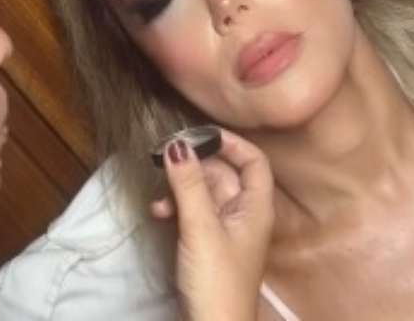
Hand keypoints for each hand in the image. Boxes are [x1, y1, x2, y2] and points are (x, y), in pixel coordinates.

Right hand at [151, 130, 273, 320]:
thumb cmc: (216, 280)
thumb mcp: (201, 228)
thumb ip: (189, 185)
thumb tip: (178, 142)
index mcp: (256, 207)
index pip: (254, 161)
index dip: (231, 143)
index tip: (199, 134)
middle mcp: (244, 214)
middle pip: (223, 174)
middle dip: (194, 167)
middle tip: (164, 159)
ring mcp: (225, 231)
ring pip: (204, 194)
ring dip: (180, 190)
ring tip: (159, 197)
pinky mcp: (206, 245)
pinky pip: (193, 214)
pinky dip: (176, 209)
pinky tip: (158, 213)